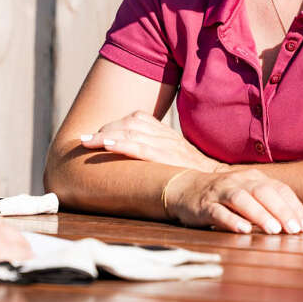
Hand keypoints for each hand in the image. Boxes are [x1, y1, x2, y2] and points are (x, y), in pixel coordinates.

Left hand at [79, 110, 221, 171]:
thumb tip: (131, 152)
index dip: (115, 125)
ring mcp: (167, 145)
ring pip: (131, 131)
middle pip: (130, 123)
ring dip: (106, 135)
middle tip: (84, 140)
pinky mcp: (168, 157)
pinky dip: (122, 143)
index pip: (137, 118)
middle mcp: (165, 135)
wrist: (218, 182)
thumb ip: (157, 149)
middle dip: (105, 130)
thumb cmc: (193, 173)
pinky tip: (107, 145)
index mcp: (166, 132)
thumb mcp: (176, 155)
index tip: (96, 135)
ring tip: (87, 141)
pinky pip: (141, 146)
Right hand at [164, 168, 302, 234]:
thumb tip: (298, 224)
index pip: (279, 188)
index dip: (294, 207)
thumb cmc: (225, 196)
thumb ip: (269, 203)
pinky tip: (244, 231)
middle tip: (294, 230)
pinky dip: (231, 221)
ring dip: (259, 214)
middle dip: (281, 210)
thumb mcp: (248, 193)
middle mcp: (238, 181)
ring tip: (274, 230)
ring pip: (241, 199)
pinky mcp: (204, 205)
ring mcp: (220, 192)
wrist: (185, 188)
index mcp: (253, 178)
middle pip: (262, 191)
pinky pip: (218, 211)